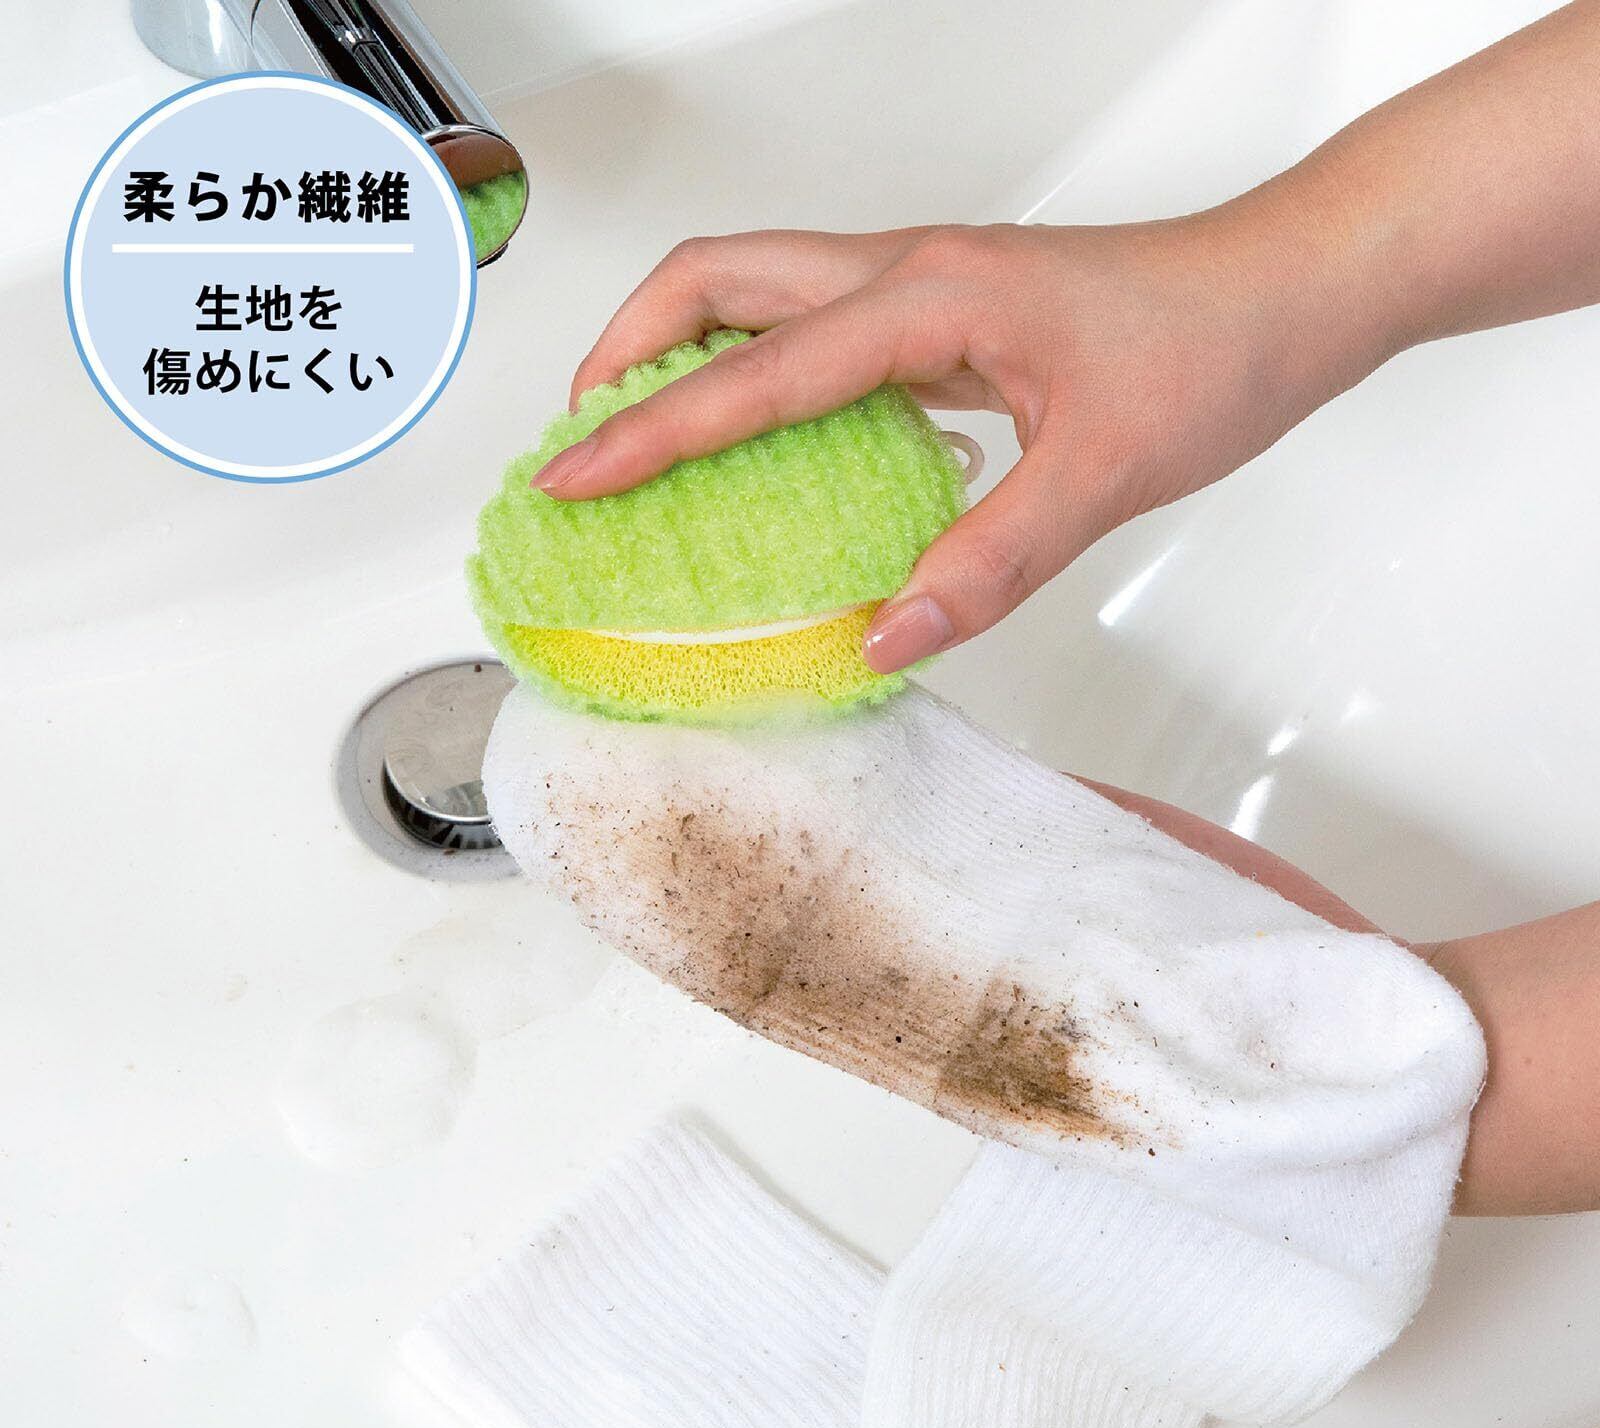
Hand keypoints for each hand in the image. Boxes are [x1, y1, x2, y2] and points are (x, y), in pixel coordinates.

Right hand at [533, 217, 1387, 670]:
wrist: (1284, 291)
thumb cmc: (1211, 350)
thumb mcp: (1102, 474)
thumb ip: (988, 561)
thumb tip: (886, 633)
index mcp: (928, 299)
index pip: (753, 370)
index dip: (652, 431)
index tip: (572, 479)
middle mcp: (907, 272)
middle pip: (716, 275)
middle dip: (626, 348)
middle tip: (583, 440)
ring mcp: (918, 286)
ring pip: (754, 288)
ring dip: (679, 350)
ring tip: (638, 439)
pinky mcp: (938, 315)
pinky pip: (809, 330)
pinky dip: (750, 373)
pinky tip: (755, 447)